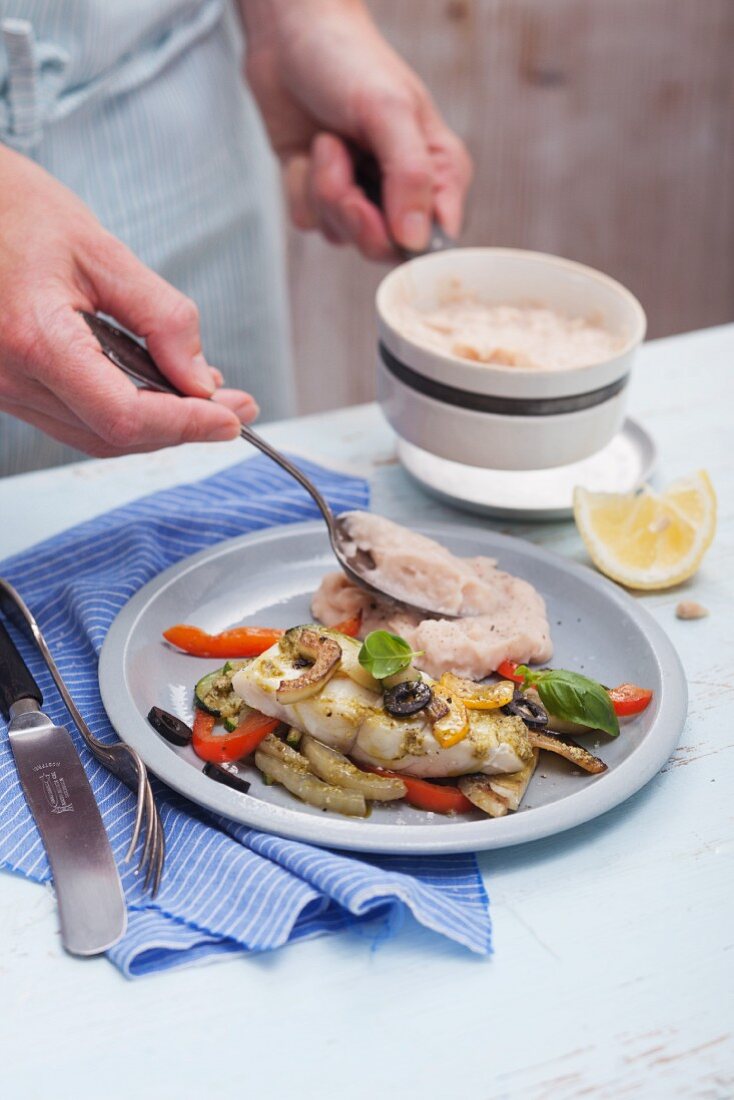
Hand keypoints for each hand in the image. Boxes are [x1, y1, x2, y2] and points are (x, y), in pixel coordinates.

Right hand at [0, 147, 257, 457]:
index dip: (186, 425)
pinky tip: (160, 390)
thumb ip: (160, 317)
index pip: (124, 415)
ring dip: (159, 426)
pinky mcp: (8, 389)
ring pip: (96, 436)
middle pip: (115, 436)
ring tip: (209, 399)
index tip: (232, 419)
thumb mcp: (101, 250)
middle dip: (184, 428)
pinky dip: (125, 414)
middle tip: (238, 410)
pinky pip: (76, 420)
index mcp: (35, 338)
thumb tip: (201, 378)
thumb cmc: (14, 211)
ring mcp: (5, 390)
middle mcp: (12, 378)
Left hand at [242, 0, 471, 259]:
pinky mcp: (322, 195)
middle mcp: (404, 192)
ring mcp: (362, 196)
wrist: (288, 35)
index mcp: (440, 173)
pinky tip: (306, 150)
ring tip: (327, 141)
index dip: (408, 241)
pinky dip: (299, 186)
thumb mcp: (389, 111)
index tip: (380, 210)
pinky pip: (309, 222)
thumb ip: (410, 176)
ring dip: (323, 190)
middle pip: (385, 249)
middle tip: (342, 162)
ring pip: (342, 236)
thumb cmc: (348, 58)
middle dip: (355, 212)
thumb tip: (416, 241)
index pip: (439, 240)